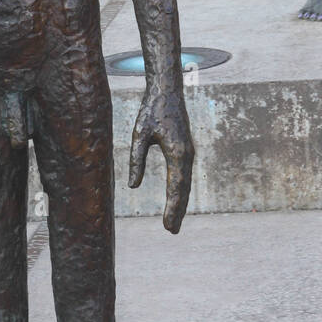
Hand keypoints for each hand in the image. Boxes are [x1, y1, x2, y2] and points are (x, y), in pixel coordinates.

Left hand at [128, 87, 193, 233]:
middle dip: (177, 211)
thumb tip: (133, 186)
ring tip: (173, 222)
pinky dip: (181, 190)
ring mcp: (189, 152)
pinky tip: (176, 198)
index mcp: (177, 152)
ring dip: (180, 202)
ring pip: (185, 183)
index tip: (167, 226)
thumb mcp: (139, 133)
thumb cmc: (151, 109)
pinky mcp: (186, 149)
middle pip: (183, 189)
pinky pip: (184, 175)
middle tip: (171, 231)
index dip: (172, 208)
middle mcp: (187, 154)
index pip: (175, 187)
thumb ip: (136, 159)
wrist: (167, 90)